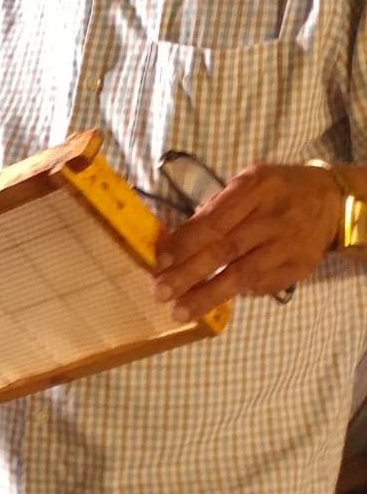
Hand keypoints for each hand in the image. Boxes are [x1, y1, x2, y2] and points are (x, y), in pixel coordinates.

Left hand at [153, 164, 340, 321]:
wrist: (333, 201)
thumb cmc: (278, 190)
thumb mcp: (249, 181)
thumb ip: (217, 206)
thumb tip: (182, 237)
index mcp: (255, 189)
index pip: (214, 221)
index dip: (185, 243)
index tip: (160, 262)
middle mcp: (272, 218)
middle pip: (225, 250)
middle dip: (189, 274)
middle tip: (161, 293)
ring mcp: (289, 246)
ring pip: (244, 274)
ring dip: (209, 295)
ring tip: (181, 311)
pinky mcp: (300, 267)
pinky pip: (264, 285)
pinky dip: (239, 293)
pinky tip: (216, 300)